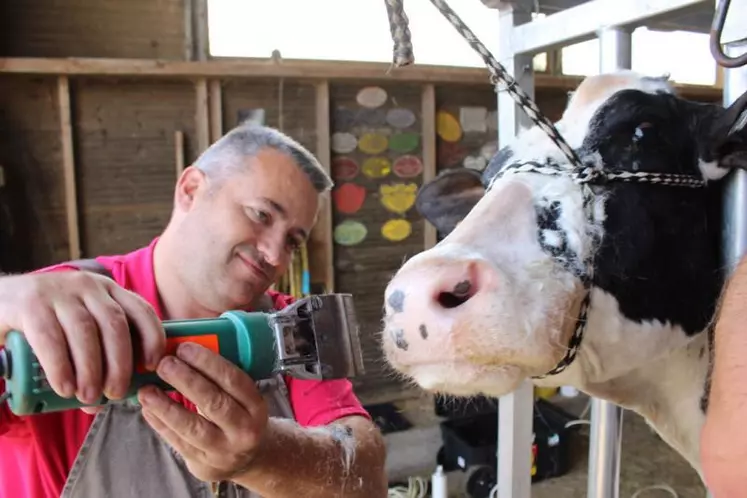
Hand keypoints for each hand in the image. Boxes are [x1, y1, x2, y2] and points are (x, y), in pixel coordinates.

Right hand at [0, 271, 165, 409]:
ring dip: (91, 369)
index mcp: (107, 290)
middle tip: (114, 393)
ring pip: (86, 332)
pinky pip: (51, 338)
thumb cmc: (46, 323)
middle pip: (115, 325)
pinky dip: (60, 367)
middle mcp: (88, 286)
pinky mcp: (31, 303)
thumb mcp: (77, 329)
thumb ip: (96, 356)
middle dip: (120, 363)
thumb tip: (103, 401)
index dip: (152, 338)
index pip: (141, 310)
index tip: (151, 365)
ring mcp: (59, 291)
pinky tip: (64, 387)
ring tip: (88, 396)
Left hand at [137, 342, 268, 481]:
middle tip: (164, 363)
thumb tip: (184, 349)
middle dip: (186, 380)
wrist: (248, 458)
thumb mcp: (244, 398)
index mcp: (256, 406)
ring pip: (192, 427)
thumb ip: (222, 378)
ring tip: (146, 390)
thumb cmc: (239, 415)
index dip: (208, 363)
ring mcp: (223, 450)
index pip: (234, 381)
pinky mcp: (203, 464)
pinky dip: (160, 425)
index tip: (185, 348)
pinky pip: (178, 443)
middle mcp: (244, 430)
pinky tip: (147, 409)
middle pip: (213, 402)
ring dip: (166, 406)